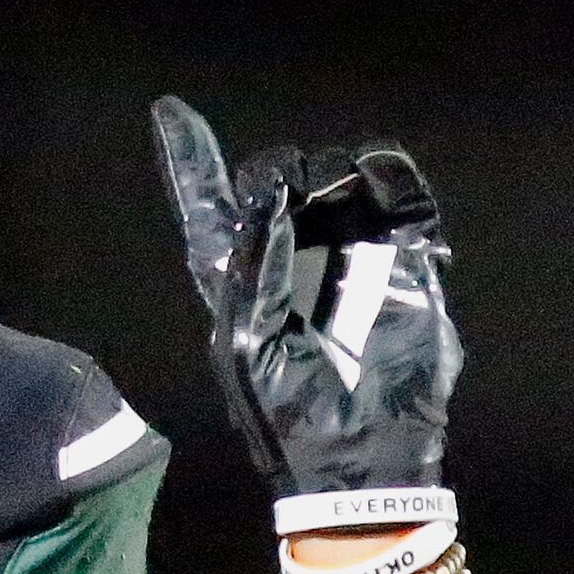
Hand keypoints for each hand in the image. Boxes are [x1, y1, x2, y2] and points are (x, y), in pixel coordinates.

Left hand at [149, 95, 460, 511]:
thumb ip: (253, 266)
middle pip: (278, 179)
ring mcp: (348, 254)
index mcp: (237, 281)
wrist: (362, 462)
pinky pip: (401, 197)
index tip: (170, 110)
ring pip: (337, 176)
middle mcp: (290, 257)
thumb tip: (266, 198)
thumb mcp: (248, 343)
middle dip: (284, 175)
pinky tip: (388, 192)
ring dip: (338, 178)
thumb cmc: (291, 416)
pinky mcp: (404, 260)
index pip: (207, 208)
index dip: (190, 159)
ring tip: (347, 214)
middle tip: (298, 201)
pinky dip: (396, 181)